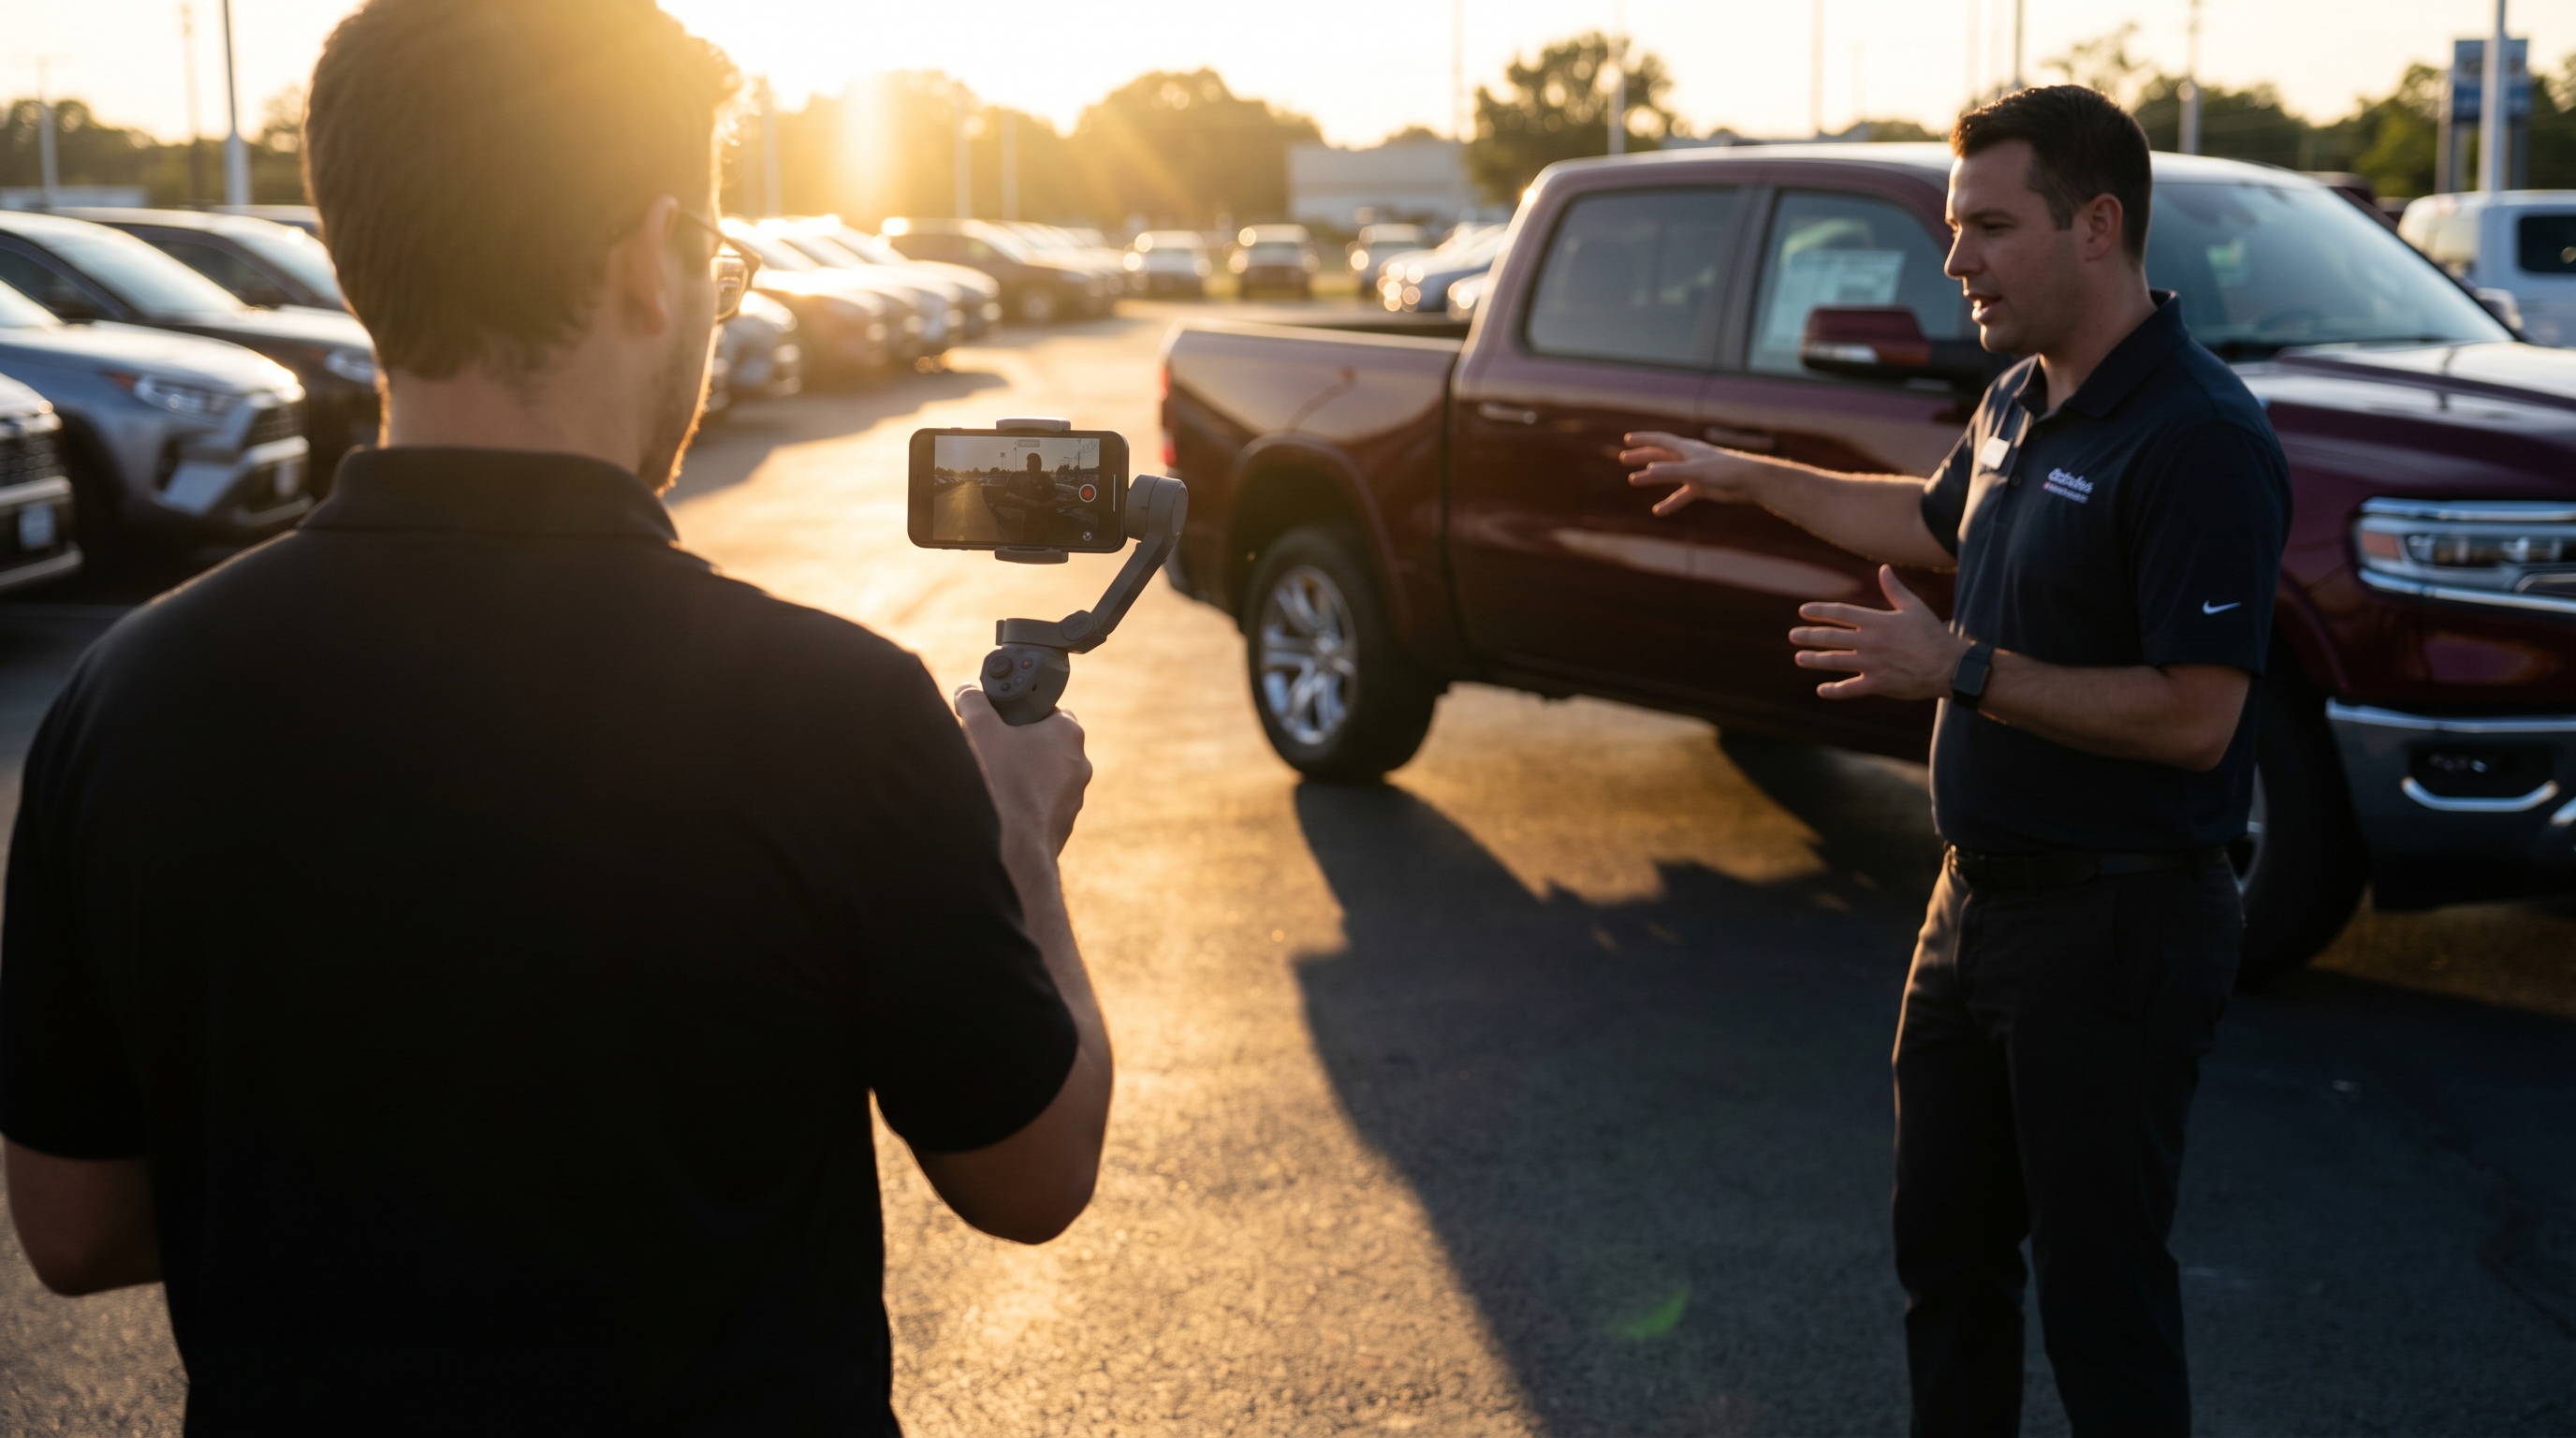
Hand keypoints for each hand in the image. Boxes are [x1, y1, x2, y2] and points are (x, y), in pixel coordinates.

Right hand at [954, 686, 1090, 857]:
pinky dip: (1025, 800)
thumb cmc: (1003, 783)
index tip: (1000, 721)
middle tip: (992, 749)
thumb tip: (967, 691)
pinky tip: (1004, 804)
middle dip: (1018, 744)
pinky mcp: (1063, 819)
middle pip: (1043, 742)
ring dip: (1022, 773)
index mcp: (1067, 732)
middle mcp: (1079, 762)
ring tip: (995, 780)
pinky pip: (1042, 801)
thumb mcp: (980, 730)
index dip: (1020, 712)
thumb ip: (973, 702)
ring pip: (1044, 774)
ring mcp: (1074, 794)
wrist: (1015, 846)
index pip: (1046, 709)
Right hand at [1621, 431, 1786, 515]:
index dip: (1643, 440)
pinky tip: (1659, 511)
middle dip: (1642, 457)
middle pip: (1661, 456)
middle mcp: (1688, 458)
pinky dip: (1670, 502)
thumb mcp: (1694, 470)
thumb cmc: (1725, 470)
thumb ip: (1671, 471)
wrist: (1749, 481)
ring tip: (1634, 481)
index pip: (1660, 441)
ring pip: (1668, 475)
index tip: (1627, 440)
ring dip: (1652, 478)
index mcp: (1687, 449)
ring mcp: (1694, 473)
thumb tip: (1648, 471)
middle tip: (1624, 459)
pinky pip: (1680, 495)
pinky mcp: (1700, 487)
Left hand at [1787, 566, 1971, 700]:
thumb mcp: (1914, 607)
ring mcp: (1872, 664)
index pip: (1840, 613)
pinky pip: (1850, 689)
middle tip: (1793, 635)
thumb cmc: (1933, 635)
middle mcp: (1870, 642)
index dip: (1819, 611)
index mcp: (1877, 621)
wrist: (1949, 666)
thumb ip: (1895, 589)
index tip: (1803, 611)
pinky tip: (1822, 690)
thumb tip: (1883, 569)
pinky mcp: (1878, 684)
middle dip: (1809, 635)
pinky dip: (1834, 690)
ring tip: (1799, 657)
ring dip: (1814, 660)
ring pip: (1835, 661)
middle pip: (1831, 637)